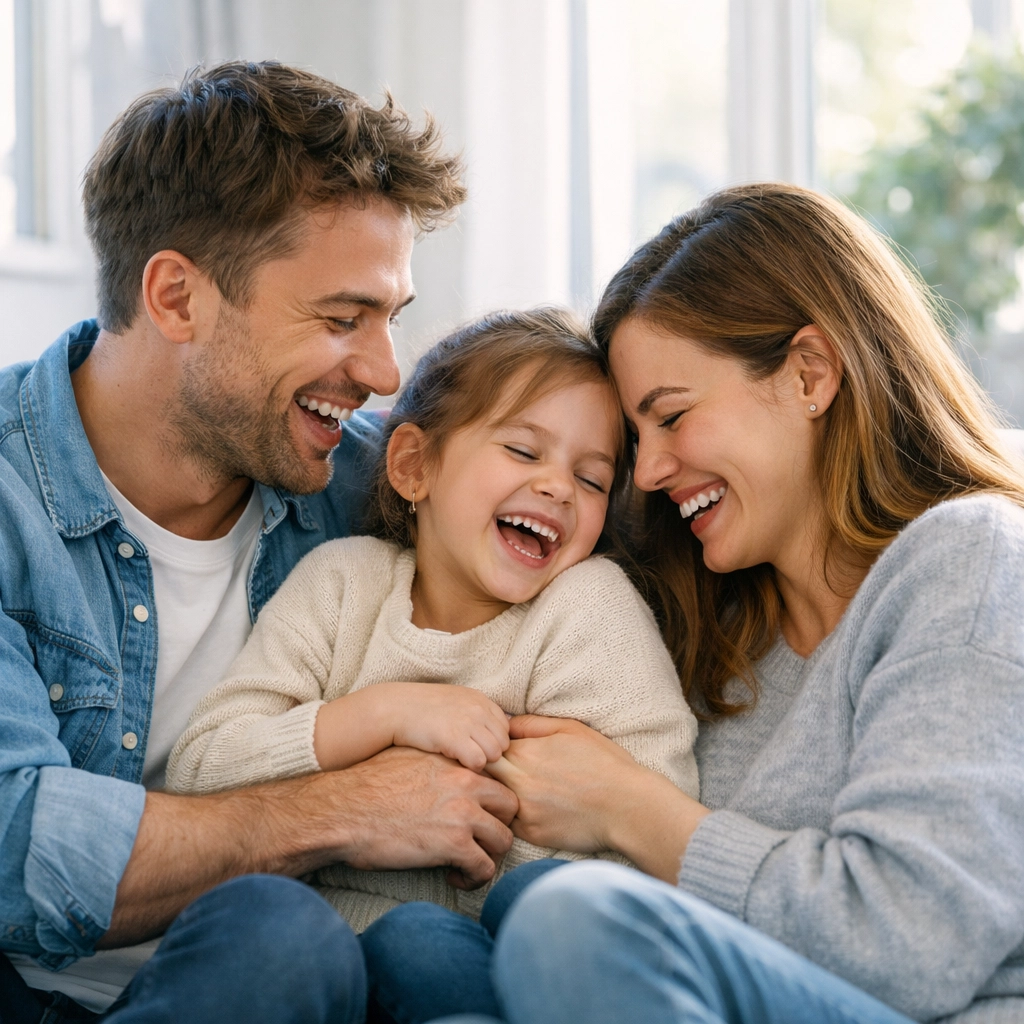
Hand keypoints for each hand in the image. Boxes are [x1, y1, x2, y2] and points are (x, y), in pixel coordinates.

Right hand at [300, 746, 517, 888]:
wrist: (343, 811)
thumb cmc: (365, 785)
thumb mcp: (406, 756)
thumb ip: (434, 760)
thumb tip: (442, 765)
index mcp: (455, 762)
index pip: (497, 779)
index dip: (489, 802)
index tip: (475, 817)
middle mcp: (465, 783)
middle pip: (510, 807)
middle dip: (497, 826)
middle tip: (477, 840)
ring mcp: (463, 814)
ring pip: (503, 840)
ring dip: (488, 855)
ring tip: (466, 863)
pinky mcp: (454, 845)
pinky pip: (485, 868)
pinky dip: (473, 878)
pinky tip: (453, 877)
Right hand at [378, 682, 510, 770]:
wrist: (395, 709)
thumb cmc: (422, 710)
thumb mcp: (455, 703)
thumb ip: (476, 714)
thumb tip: (495, 734)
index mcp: (480, 699)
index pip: (505, 728)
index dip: (491, 741)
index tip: (474, 747)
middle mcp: (478, 708)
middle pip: (503, 743)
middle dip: (489, 754)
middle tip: (468, 758)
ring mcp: (468, 722)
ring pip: (495, 754)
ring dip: (480, 762)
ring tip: (460, 760)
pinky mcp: (455, 737)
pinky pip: (479, 762)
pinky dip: (469, 768)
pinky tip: (453, 763)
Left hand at [487, 715, 708, 882]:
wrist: (628, 807)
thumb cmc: (604, 763)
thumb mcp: (571, 729)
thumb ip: (532, 724)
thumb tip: (504, 724)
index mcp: (526, 753)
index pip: (486, 747)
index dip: (486, 747)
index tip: (489, 748)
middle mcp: (519, 782)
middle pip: (481, 774)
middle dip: (483, 770)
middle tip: (488, 768)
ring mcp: (523, 811)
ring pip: (491, 799)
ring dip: (494, 793)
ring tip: (505, 788)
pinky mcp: (531, 834)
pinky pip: (508, 822)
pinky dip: (511, 814)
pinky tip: (526, 808)